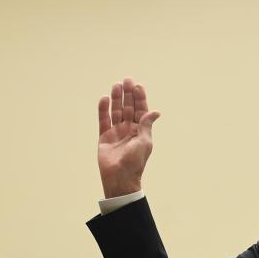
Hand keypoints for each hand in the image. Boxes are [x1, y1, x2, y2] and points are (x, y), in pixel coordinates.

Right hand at [97, 77, 160, 198]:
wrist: (120, 177)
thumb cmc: (135, 162)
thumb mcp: (144, 142)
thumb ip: (146, 125)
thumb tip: (155, 111)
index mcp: (140, 131)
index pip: (140, 111)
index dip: (139, 98)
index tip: (138, 86)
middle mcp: (128, 130)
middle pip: (127, 108)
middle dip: (128, 94)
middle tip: (127, 80)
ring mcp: (116, 132)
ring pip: (115, 111)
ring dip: (116, 98)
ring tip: (116, 85)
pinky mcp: (104, 137)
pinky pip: (103, 120)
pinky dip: (103, 109)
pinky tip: (104, 98)